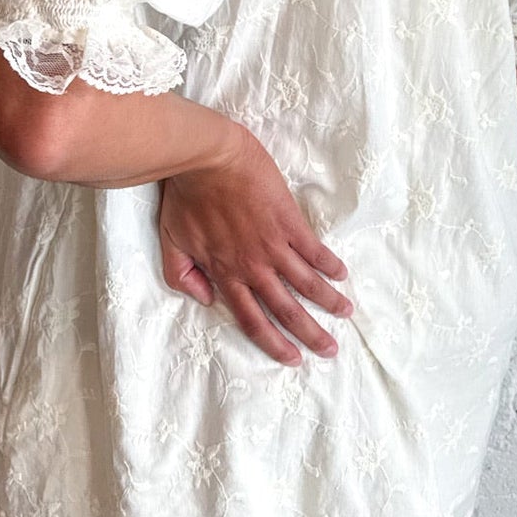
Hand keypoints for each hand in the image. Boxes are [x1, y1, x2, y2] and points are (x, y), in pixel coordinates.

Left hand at [157, 119, 353, 365]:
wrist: (204, 158)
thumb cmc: (184, 196)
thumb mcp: (171, 241)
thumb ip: (182, 275)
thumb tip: (205, 299)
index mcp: (226, 274)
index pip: (252, 319)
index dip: (273, 342)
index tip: (292, 358)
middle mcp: (253, 266)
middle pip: (286, 310)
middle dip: (310, 334)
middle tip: (330, 350)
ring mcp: (273, 244)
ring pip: (306, 282)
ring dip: (328, 301)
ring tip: (346, 313)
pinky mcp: (288, 220)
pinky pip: (314, 249)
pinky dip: (329, 264)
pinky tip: (341, 274)